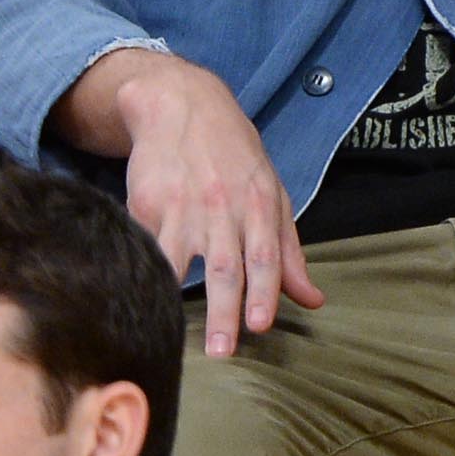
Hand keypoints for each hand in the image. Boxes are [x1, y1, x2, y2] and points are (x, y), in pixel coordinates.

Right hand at [116, 61, 320, 354]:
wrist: (182, 105)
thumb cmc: (235, 158)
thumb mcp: (273, 195)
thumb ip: (290, 252)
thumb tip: (313, 300)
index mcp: (259, 204)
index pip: (264, 255)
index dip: (263, 291)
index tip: (260, 324)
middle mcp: (222, 206)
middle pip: (223, 265)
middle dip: (223, 310)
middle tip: (221, 350)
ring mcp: (181, 205)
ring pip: (179, 259)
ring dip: (175, 298)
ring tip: (170, 334)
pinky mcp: (145, 204)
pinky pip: (145, 245)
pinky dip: (144, 272)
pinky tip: (141, 298)